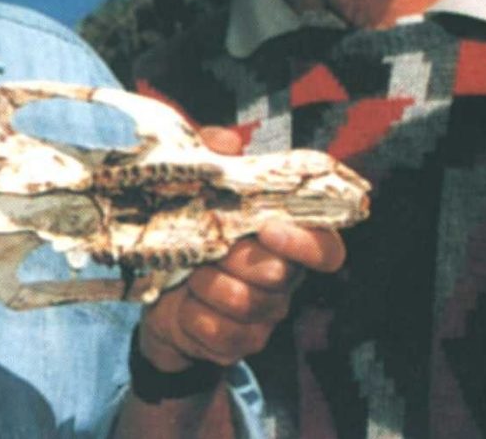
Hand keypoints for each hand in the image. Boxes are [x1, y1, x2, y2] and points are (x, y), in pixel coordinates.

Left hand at [138, 127, 346, 370]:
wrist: (158, 295)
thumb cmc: (190, 232)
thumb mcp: (194, 189)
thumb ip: (212, 157)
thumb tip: (229, 142)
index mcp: (285, 241)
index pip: (328, 248)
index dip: (307, 242)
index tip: (268, 229)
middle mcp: (283, 280)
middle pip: (280, 275)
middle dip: (237, 259)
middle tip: (210, 248)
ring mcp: (263, 317)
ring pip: (247, 304)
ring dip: (209, 285)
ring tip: (191, 274)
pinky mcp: (238, 345)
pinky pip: (221, 334)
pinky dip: (193, 316)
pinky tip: (184, 304)